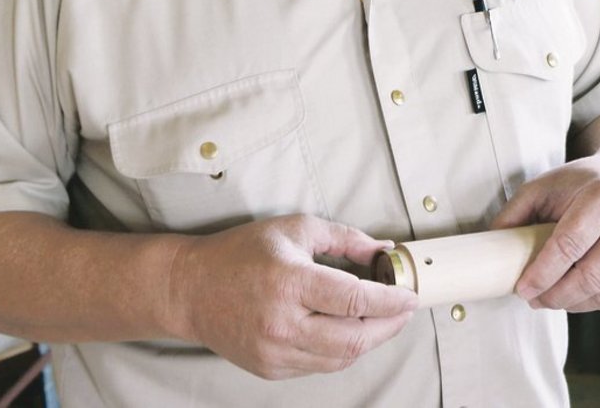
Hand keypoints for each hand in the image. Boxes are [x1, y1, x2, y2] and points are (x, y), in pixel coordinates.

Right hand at [165, 214, 418, 379]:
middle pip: (355, 338)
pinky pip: (319, 365)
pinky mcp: (270, 368)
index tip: (409, 295)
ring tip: (382, 321)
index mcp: (290, 282)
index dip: (391, 300)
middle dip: (389, 326)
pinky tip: (348, 332)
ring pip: (340, 358)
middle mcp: (282, 322)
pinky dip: (341, 351)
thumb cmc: (241, 253)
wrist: (190, 288)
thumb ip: (344, 239)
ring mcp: (275, 351)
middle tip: (403, 311)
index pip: (355, 299)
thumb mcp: (295, 229)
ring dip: (369, 342)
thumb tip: (384, 252)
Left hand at [491, 141, 599, 311]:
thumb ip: (517, 211)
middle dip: (557, 295)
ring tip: (553, 298)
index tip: (523, 288)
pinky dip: (597, 303)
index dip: (543, 272)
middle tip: (534, 299)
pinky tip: (579, 296)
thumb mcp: (547, 184)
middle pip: (592, 275)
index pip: (570, 244)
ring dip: (575, 304)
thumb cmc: (587, 181)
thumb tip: (492, 242)